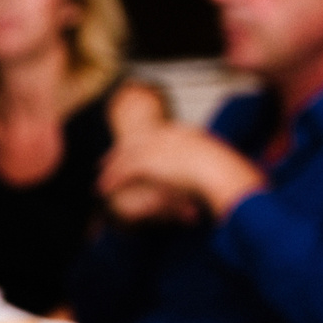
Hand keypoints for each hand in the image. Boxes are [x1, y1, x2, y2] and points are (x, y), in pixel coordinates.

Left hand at [100, 121, 263, 223]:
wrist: (220, 170)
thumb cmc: (223, 173)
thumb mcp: (213, 166)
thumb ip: (203, 171)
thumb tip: (204, 178)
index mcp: (184, 133)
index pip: (153, 136)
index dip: (138, 145)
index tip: (128, 151)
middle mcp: (167, 136)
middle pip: (135, 143)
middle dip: (117, 153)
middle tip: (103, 162)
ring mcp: (156, 146)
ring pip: (126, 157)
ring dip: (111, 170)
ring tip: (99, 181)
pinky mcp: (148, 161)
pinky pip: (124, 170)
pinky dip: (112, 180)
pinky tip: (103, 189)